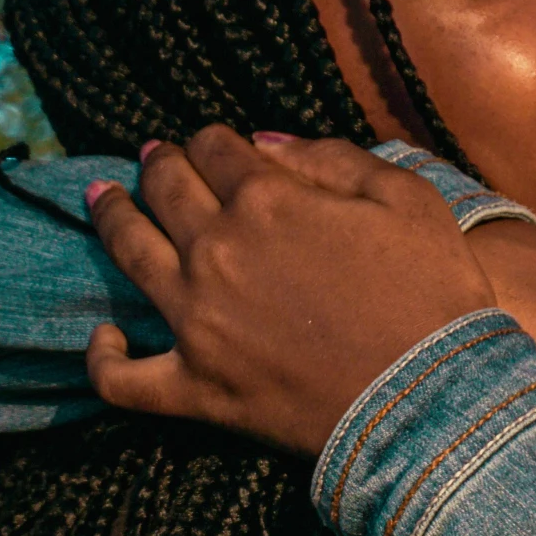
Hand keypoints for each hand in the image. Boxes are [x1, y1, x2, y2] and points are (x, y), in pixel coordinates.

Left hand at [81, 127, 494, 456]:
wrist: (434, 397)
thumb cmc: (433, 292)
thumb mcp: (405, 197)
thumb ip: (331, 156)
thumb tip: (263, 139)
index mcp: (267, 197)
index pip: (216, 146)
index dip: (214, 138)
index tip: (217, 143)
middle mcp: (216, 249)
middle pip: (165, 187)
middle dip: (159, 163)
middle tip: (155, 156)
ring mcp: (196, 321)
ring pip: (129, 254)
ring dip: (111, 217)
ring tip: (101, 199)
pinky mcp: (194, 387)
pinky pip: (122, 377)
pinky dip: (104, 357)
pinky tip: (104, 336)